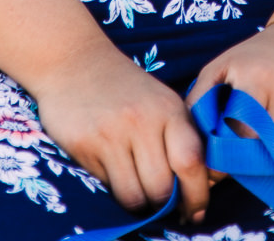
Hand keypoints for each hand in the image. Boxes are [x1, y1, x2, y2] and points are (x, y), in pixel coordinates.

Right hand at [35, 41, 209, 220]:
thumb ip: (177, 137)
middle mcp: (144, 121)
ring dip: (140, 205)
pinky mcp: (85, 145)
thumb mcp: (160, 101)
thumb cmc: (125, 87)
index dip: (198, 195)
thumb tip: (194, 188)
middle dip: (166, 206)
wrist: (75, 61)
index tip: (197, 213)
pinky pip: (107, 187)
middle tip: (165, 208)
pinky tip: (117, 178)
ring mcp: (113, 133)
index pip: (192, 161)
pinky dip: (116, 192)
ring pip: (135, 195)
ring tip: (141, 195)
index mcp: (170, 109)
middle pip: (163, 187)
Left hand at [187, 21, 273, 154]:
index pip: (240, 136)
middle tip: (243, 148)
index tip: (221, 159)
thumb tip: (191, 143)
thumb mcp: (224, 65)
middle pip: (264, 149)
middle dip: (250, 155)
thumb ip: (199, 99)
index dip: (228, 154)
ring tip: (271, 125)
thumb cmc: (260, 54)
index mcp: (259, 77)